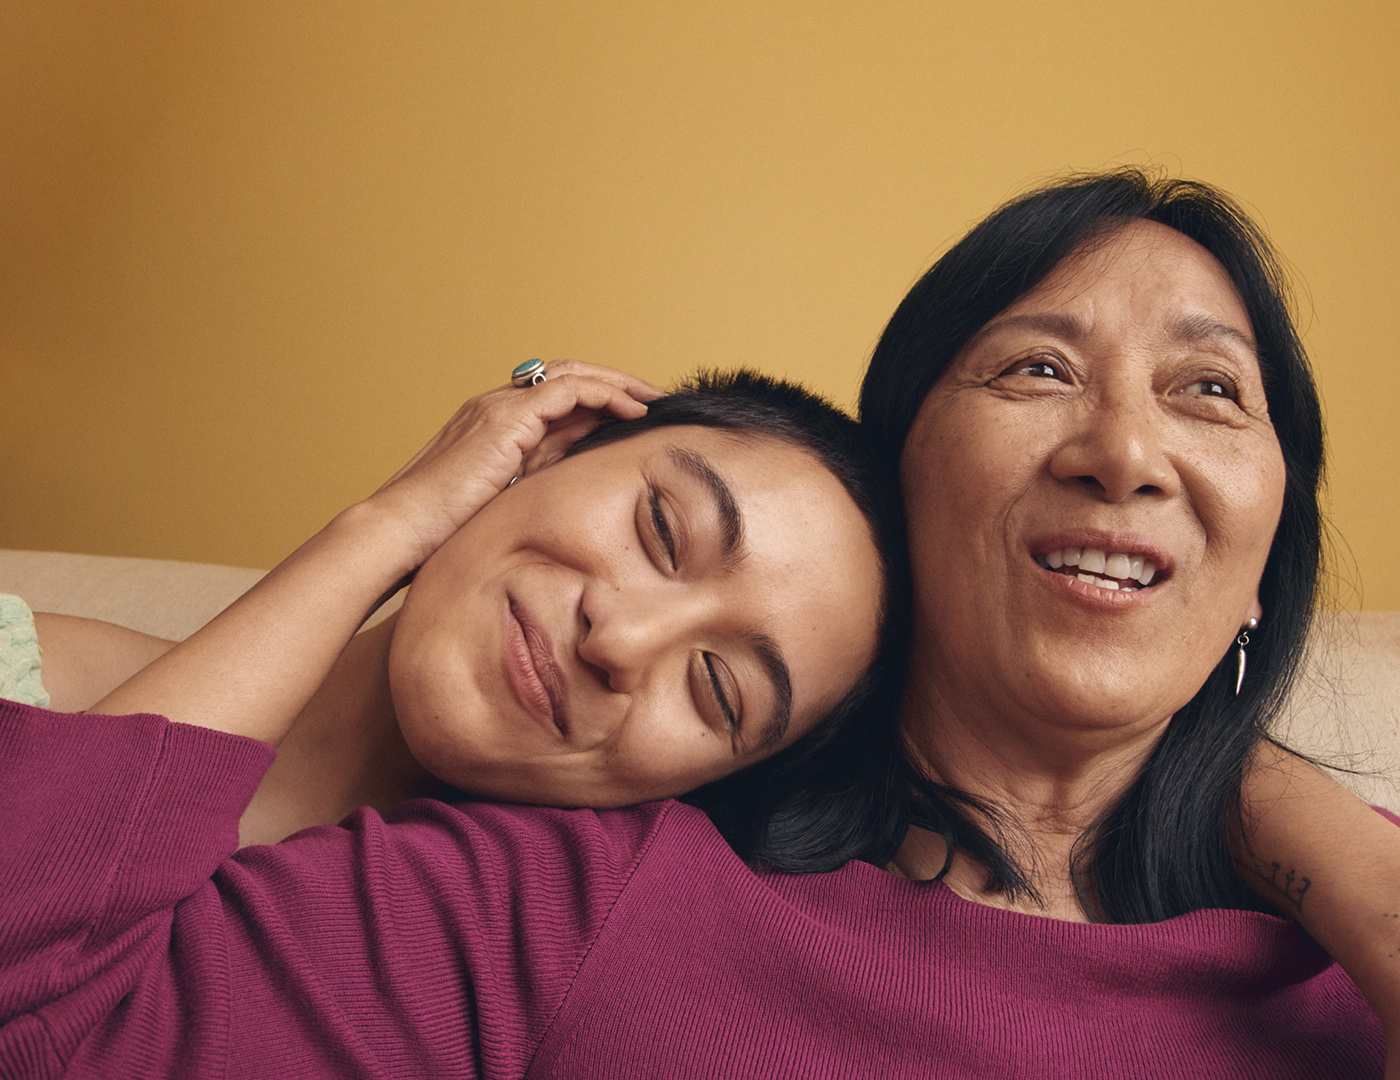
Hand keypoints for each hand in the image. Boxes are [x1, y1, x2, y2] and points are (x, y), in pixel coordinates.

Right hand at [367, 360, 660, 571]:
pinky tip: (634, 412)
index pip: (558, 400)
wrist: (403, 532)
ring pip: (574, 375)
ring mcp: (500, 407)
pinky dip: (607, 395)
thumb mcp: (504, 506)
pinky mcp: (507, 418)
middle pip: (569, 377)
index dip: (599, 404)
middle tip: (655, 399)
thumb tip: (578, 496)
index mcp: (495, 426)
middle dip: (616, 384)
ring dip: (620, 383)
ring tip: (654, 400)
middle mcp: (497, 407)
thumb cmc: (442, 535)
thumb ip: (535, 490)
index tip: (635, 419)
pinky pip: (570, 390)